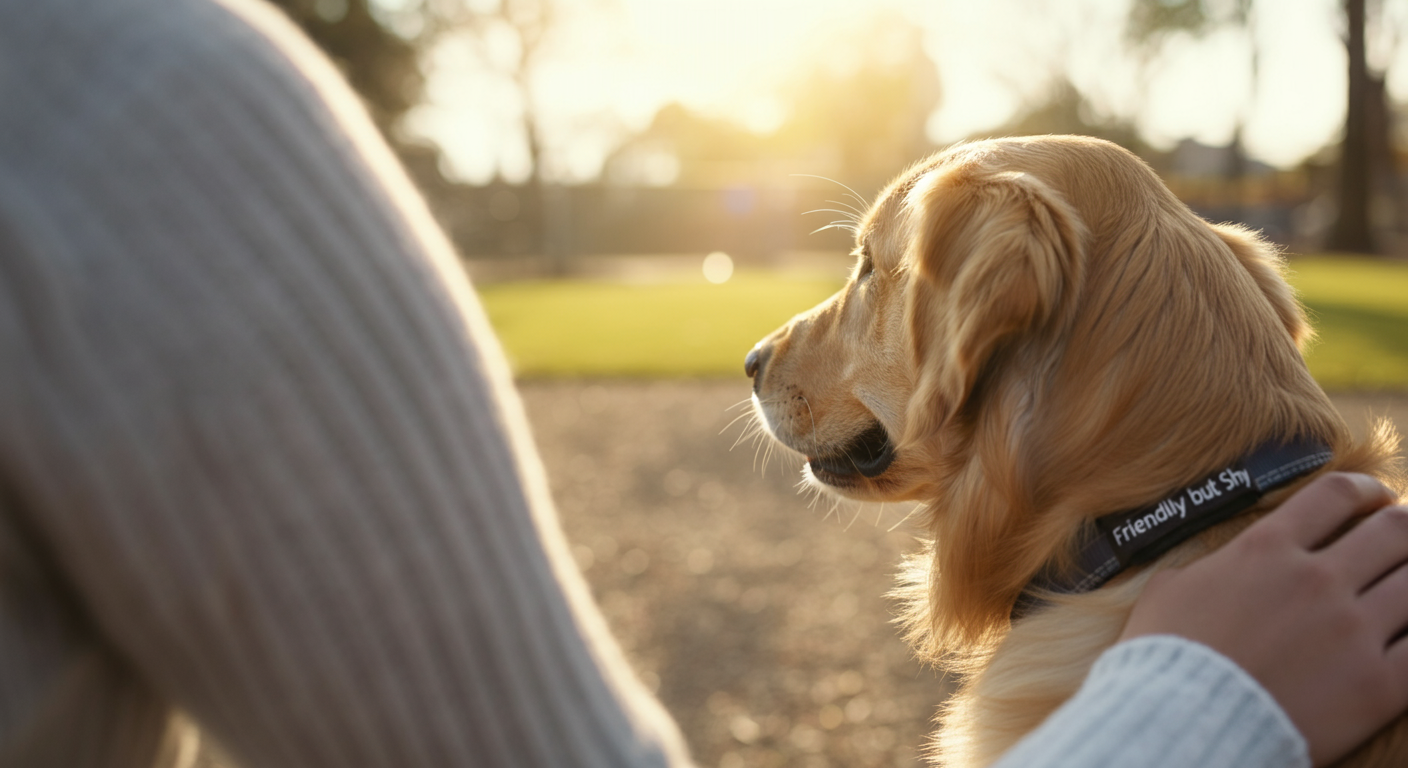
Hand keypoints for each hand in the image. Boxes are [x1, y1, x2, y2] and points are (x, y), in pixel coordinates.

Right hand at [1120, 472, 1407, 766]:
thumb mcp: (1168, 591)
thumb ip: (1205, 570)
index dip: (1363, 489)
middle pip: (1393, 531)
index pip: (1333, 495)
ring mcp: (1352, 630)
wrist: (1183, 723)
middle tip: (1402, 539)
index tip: (1374, 498)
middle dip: (1403, 528)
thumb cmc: (1165, 657)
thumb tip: (1210, 571)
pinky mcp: (1377, 684)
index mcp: (1266, 549)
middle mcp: (1317, 579)